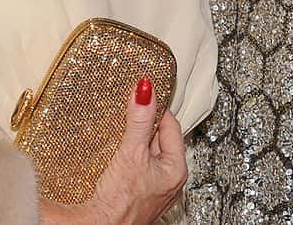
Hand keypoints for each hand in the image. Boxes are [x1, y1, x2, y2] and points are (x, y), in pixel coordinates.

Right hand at [40, 78, 186, 224]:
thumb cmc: (120, 202)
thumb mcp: (132, 151)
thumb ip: (140, 120)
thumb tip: (145, 91)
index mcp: (177, 169)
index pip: (172, 127)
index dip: (157, 109)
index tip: (145, 97)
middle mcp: (170, 182)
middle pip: (159, 140)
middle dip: (145, 126)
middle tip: (131, 112)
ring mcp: (154, 190)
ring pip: (147, 155)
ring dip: (135, 142)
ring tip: (122, 133)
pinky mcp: (137, 196)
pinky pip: (136, 168)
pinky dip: (128, 158)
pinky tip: (116, 156)